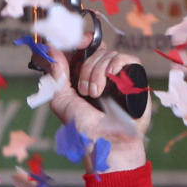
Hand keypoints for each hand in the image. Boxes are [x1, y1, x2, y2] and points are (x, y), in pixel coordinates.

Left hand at [47, 36, 149, 172]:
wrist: (107, 142)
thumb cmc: (84, 128)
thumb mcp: (62, 100)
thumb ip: (57, 75)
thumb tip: (51, 49)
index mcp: (82, 79)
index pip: (81, 50)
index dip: (76, 43)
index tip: (74, 44)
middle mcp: (101, 75)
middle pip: (94, 50)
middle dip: (85, 65)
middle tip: (83, 89)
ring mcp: (118, 77)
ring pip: (108, 54)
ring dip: (97, 72)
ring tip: (95, 94)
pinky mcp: (135, 79)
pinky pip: (126, 59)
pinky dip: (116, 65)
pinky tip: (112, 80)